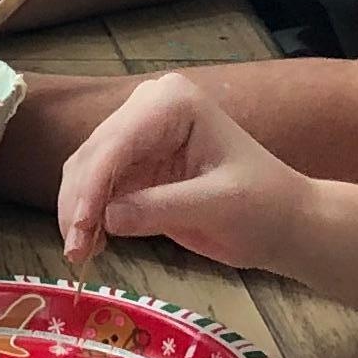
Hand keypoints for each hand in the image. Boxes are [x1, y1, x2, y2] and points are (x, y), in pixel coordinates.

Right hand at [55, 69, 309, 272]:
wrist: (282, 223)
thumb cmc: (264, 206)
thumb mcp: (218, 205)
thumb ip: (162, 208)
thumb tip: (106, 219)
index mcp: (173, 103)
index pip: (119, 142)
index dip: (93, 186)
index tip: (79, 227)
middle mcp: (148, 109)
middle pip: (94, 154)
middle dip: (79, 203)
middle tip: (75, 252)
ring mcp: (138, 136)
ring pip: (86, 171)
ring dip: (77, 212)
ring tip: (81, 254)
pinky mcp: (134, 166)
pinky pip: (96, 189)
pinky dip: (88, 217)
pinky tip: (93, 246)